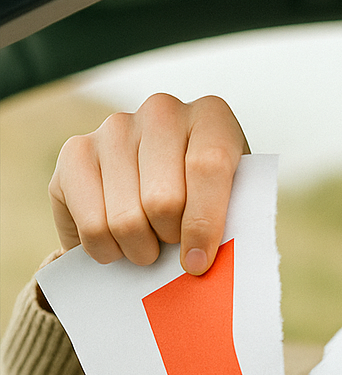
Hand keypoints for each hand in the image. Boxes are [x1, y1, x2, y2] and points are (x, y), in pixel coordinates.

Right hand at [48, 93, 247, 273]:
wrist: (155, 200)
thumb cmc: (204, 206)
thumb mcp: (233, 207)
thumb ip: (232, 220)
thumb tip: (204, 257)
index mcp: (211, 117)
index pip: (208, 166)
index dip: (203, 223)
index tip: (199, 262)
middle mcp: (161, 112)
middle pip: (163, 200)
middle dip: (169, 238)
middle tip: (173, 242)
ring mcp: (115, 128)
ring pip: (127, 219)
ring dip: (140, 249)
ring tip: (149, 244)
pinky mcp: (76, 153)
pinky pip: (92, 225)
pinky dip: (107, 250)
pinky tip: (117, 241)